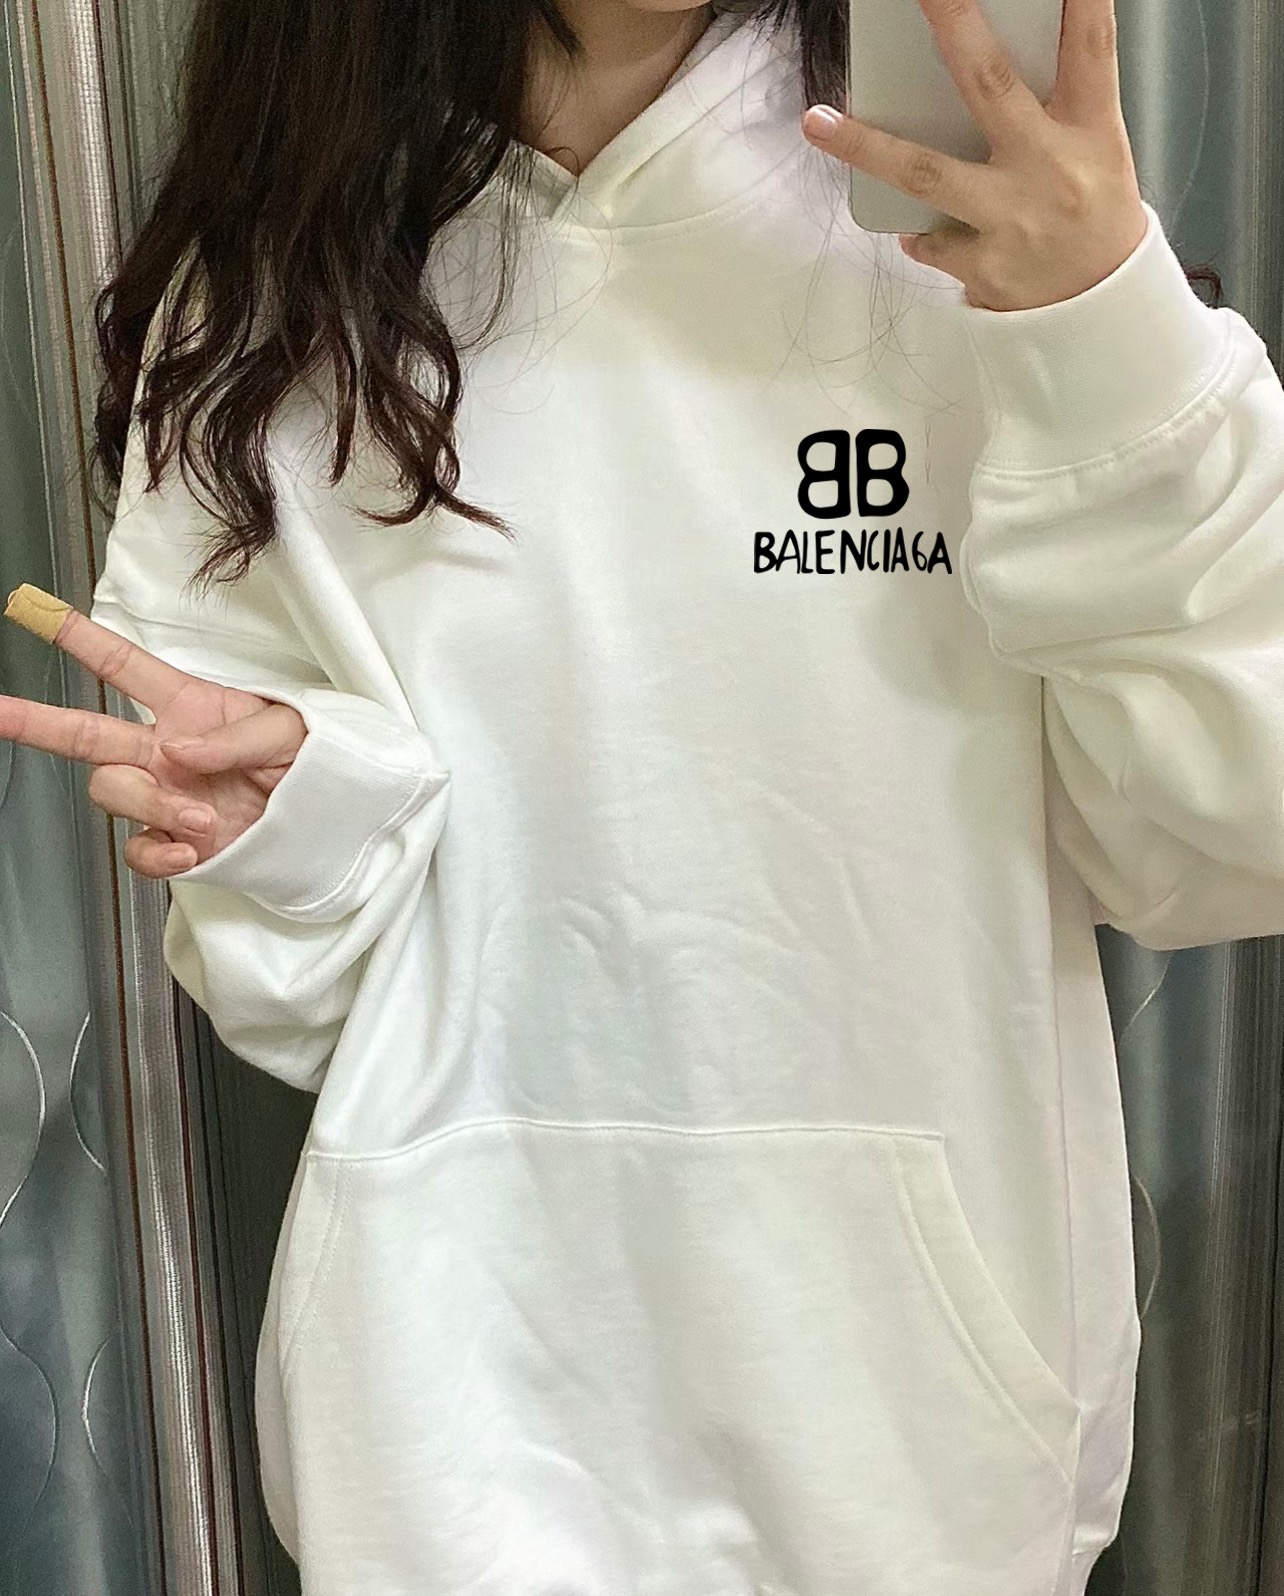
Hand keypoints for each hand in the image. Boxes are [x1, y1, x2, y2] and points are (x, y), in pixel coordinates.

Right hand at [1, 599, 307, 879]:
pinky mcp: (173, 842)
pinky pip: (138, 849)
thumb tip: (179, 750)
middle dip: (34, 720)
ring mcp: (163, 795)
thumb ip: (236, 737)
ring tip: (202, 816)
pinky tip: (190, 850)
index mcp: (188, 707)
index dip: (80, 639)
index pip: (123, 667)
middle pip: (83, 731)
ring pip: (111, 791)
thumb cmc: (313, 762)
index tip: (36, 611)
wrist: (331, 823)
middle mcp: (163, 749)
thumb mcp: (292, 731)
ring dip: (149, 803)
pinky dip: (158, 855)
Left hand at [800, 0, 1148, 311]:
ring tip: (817, 122)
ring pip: (926, 172)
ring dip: (865, 146)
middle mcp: (1051, 166)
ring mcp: (1014, 217)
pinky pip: (930, 240)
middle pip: (991, 83)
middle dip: (953, 25)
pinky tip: (913, 232)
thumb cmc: (1094, 220)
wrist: (1103, 314)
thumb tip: (982, 60)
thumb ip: (1055, 106)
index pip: (1089, 44)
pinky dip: (918, 234)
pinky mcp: (986, 266)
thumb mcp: (1098, 152)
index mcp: (1091, 130)